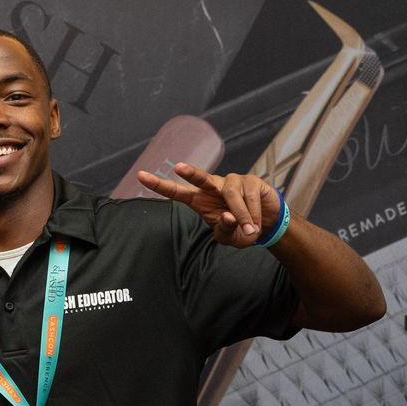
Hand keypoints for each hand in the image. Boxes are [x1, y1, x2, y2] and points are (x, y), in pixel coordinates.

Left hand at [136, 162, 283, 248]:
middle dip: (190, 173)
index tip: (140, 176)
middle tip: (179, 168)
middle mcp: (214, 187)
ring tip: (249, 230)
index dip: (159, 185)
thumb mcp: (230, 237)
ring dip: (241, 215)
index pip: (177, 192)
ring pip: (231, 194)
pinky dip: (252, 213)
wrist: (266, 223)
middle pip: (200, 178)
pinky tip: (256, 222)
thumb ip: (225, 230)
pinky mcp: (251, 180)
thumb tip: (227, 217)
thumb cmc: (241, 229)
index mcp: (200, 201)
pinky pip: (249, 196)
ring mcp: (232, 181)